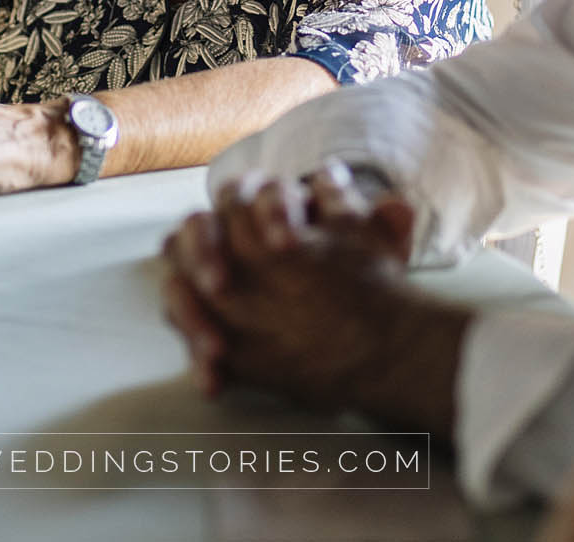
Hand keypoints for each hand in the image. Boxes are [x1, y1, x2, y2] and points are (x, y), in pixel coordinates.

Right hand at [161, 168, 455, 429]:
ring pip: (176, 276)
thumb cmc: (354, 276)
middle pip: (197, 225)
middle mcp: (228, 234)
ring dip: (188, 308)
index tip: (289, 245)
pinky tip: (214, 381)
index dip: (268, 212)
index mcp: (267, 206)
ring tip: (214, 348)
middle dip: (205, 252)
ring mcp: (208, 274)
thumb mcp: (373, 254)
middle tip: (222, 286)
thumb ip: (381, 229)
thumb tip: (397, 209)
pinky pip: (182, 325)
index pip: (252, 191)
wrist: (355, 330)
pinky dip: (196, 354)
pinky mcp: (204, 316)